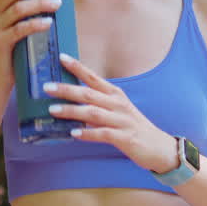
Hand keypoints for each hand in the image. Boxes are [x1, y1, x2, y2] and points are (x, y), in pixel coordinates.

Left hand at [45, 53, 178, 173]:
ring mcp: (122, 120)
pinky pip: (103, 134)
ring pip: (93, 113)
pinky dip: (88, 133)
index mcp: (115, 94)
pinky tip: (74, 133)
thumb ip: (97, 105)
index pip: (93, 77)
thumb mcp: (117, 111)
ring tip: (53, 110)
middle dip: (66, 89)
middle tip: (47, 87)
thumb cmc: (133, 127)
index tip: (61, 58)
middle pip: (88, 94)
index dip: (77, 67)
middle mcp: (118, 104)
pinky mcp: (125, 137)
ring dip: (72, 111)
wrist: (159, 147)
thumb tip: (71, 103)